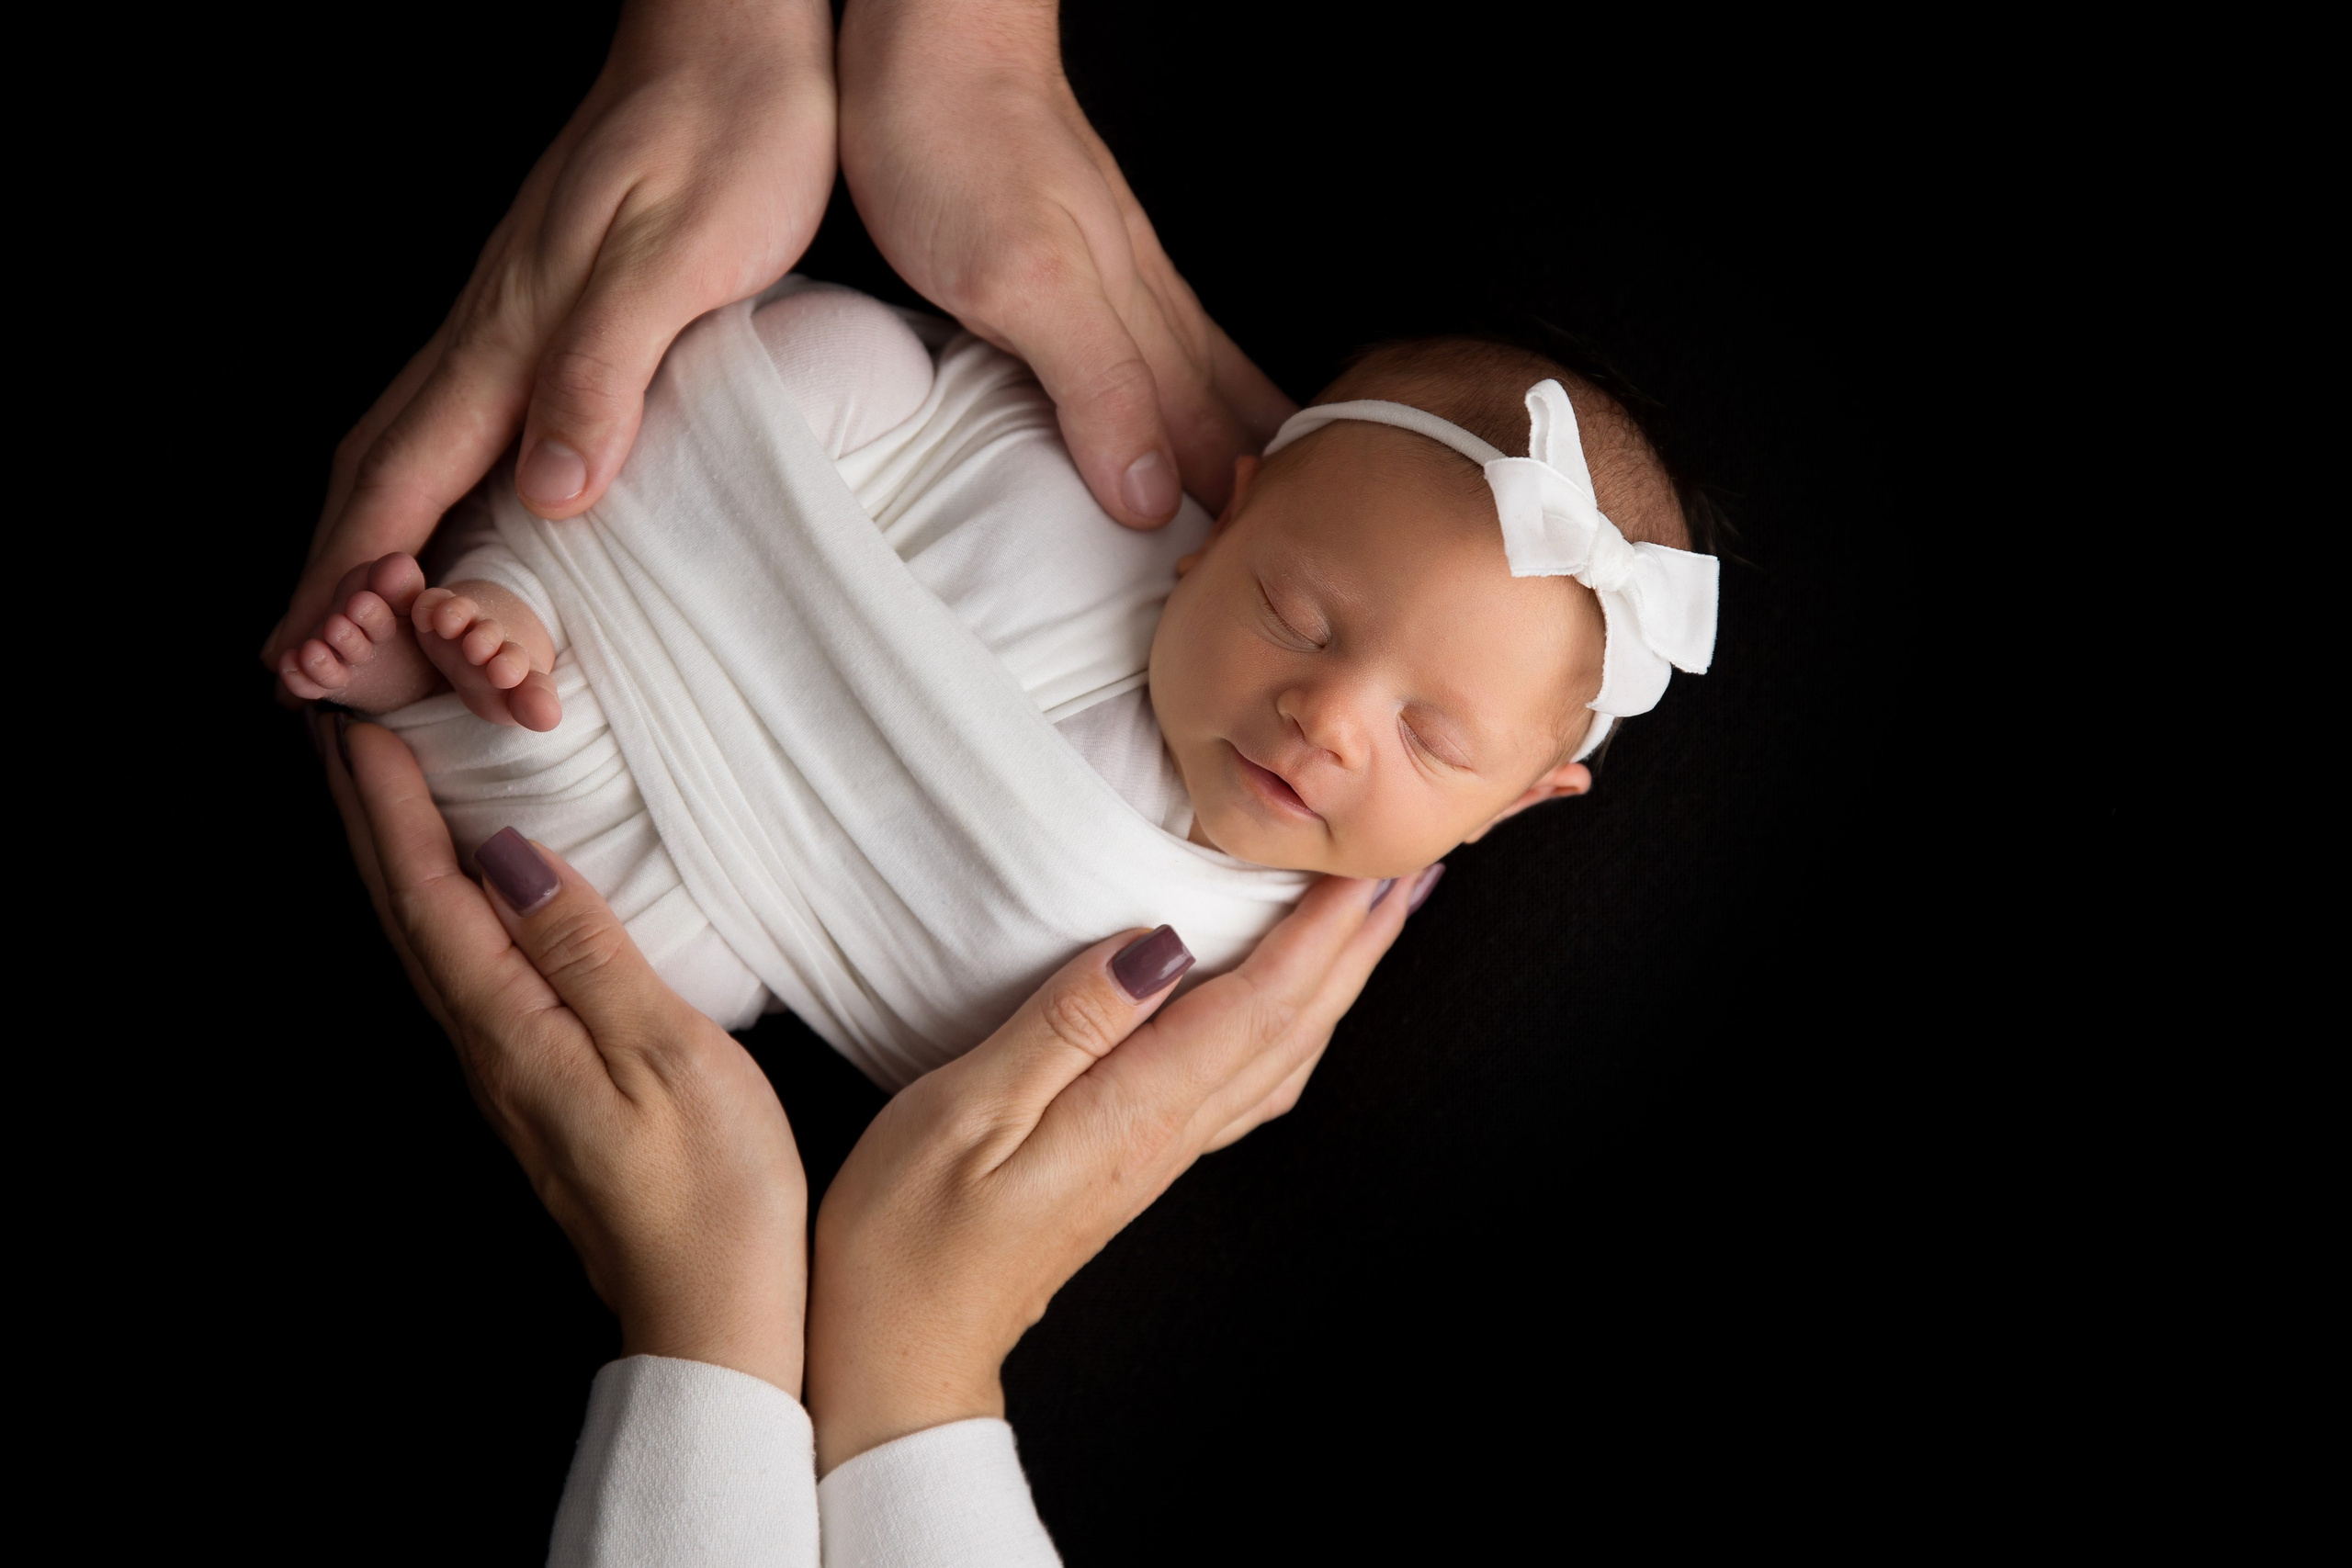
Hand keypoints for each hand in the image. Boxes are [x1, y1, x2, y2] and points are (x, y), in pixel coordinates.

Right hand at [265, 0, 836, 684]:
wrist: (731, 40)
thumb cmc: (723, 137)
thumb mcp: (679, 260)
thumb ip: (609, 369)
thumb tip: (549, 494)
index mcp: (513, 331)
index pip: (405, 477)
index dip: (356, 575)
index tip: (311, 661)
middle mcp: (492, 329)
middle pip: (381, 466)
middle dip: (337, 571)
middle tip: (303, 664)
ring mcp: (509, 313)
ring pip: (410, 438)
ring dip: (374, 529)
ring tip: (355, 614)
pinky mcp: (543, 301)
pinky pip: (459, 415)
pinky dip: (430, 482)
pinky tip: (454, 510)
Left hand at [319, 711, 809, 1393]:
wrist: (715, 1315)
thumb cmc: (712, 1193)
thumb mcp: (664, 1054)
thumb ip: (584, 952)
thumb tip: (507, 855)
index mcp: (510, 1031)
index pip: (429, 895)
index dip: (390, 805)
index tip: (358, 719)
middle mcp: (488, 1050)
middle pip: (407, 916)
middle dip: (369, 818)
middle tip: (341, 725)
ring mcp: (510, 1074)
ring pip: (430, 944)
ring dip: (400, 859)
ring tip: (387, 789)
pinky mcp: (541, 1088)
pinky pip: (469, 975)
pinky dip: (447, 910)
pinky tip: (470, 895)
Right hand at [804, 867, 1438, 1471]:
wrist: (901, 1349)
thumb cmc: (909, 1237)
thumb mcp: (965, 1112)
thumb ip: (1065, 1025)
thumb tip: (1160, 947)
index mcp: (1137, 1111)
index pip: (1262, 1003)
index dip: (1324, 928)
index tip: (1367, 861)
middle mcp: (1170, 1132)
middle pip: (1295, 1025)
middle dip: (1359, 943)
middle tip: (1410, 868)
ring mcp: (1163, 1152)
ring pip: (1284, 1054)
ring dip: (1338, 982)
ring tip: (1374, 922)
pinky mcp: (1142, 1160)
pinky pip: (1249, 1081)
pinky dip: (1292, 1026)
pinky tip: (1292, 1008)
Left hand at [839, 0, 1296, 527]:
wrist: (933, 44)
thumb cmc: (962, 149)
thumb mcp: (1022, 284)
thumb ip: (1095, 384)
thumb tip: (1151, 495)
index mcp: (1141, 331)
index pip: (1211, 447)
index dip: (1232, 519)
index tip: (1251, 593)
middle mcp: (1146, 310)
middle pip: (1222, 420)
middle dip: (1251, 493)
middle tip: (1279, 570)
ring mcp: (1120, 282)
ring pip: (1199, 384)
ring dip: (1230, 447)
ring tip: (1265, 504)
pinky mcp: (1083, 264)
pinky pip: (1158, 353)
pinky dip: (1186, 398)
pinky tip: (1185, 405)